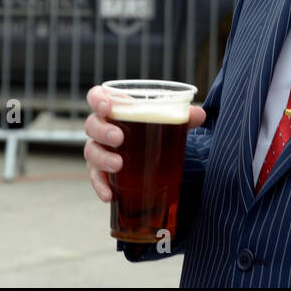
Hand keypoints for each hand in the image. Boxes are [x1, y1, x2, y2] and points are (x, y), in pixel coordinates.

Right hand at [84, 85, 205, 202]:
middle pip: (92, 125)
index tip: (107, 107)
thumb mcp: (168, 120)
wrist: (150, 153)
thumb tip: (199, 115)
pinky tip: (109, 194)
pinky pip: (96, 178)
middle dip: (103, 131)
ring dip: (103, 158)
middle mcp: (102, 128)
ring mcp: (99, 149)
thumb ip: (183, 116)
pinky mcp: (101, 171)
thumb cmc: (152, 129)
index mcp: (115, 108)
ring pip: (91, 151)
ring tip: (119, 165)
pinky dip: (101, 186)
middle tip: (119, 138)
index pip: (96, 96)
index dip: (97, 99)